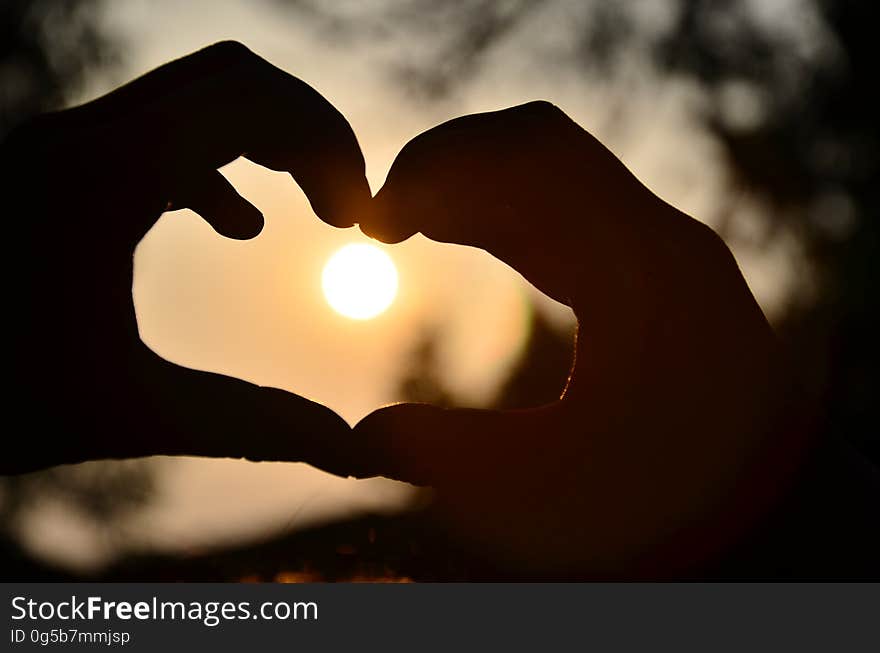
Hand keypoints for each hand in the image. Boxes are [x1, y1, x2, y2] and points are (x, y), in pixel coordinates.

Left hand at [1, 42, 368, 473]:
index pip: (251, 98)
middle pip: (234, 81)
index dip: (327, 145)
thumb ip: (253, 427)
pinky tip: (239, 227)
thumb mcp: (129, 413)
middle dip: (310, 135)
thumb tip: (356, 454)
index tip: (361, 218)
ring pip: (198, 98)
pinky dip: (220, 165)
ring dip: (270, 144)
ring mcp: (63, 146)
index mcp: (104, 175)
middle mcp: (80, 138)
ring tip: (319, 209)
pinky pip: (161, 134)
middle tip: (350, 208)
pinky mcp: (56, 169)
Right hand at [351, 102, 815, 577]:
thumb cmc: (672, 503)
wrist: (767, 508)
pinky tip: (453, 232)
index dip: (438, 167)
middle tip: (381, 217)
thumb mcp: (554, 489)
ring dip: (471, 184)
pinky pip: (563, 204)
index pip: (529, 158)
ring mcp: (655, 246)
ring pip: (549, 169)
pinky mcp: (647, 265)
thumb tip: (359, 440)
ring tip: (404, 224)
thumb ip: (451, 457)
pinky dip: (500, 208)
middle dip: (448, 165)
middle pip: (538, 145)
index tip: (373, 217)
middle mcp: (654, 238)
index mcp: (639, 269)